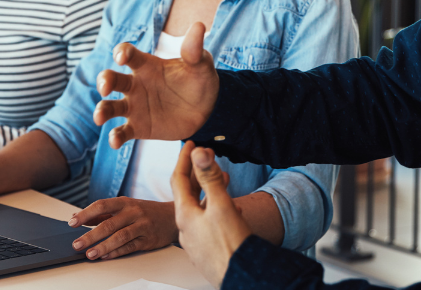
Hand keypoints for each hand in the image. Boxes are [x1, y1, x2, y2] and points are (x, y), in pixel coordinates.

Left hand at [67, 197, 177, 259]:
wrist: (172, 216)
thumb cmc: (145, 211)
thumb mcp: (125, 206)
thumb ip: (103, 213)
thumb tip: (79, 217)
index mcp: (125, 202)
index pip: (102, 206)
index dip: (86, 214)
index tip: (72, 222)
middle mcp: (133, 212)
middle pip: (109, 224)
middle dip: (90, 235)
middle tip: (77, 244)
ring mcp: (142, 226)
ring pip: (120, 237)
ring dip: (103, 247)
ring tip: (90, 254)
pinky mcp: (148, 240)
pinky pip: (130, 247)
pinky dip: (117, 252)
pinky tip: (106, 256)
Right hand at [93, 22, 218, 148]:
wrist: (207, 110)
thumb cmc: (200, 81)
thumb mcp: (200, 65)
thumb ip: (194, 50)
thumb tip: (198, 26)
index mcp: (146, 66)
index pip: (128, 54)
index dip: (122, 52)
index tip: (121, 57)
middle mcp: (135, 84)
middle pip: (111, 79)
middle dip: (104, 80)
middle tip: (105, 87)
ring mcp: (134, 107)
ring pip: (110, 106)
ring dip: (102, 110)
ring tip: (99, 117)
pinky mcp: (138, 127)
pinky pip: (122, 131)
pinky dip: (115, 136)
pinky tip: (115, 141)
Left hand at [171, 142, 250, 285]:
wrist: (243, 276)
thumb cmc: (231, 245)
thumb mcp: (221, 206)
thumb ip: (210, 178)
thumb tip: (198, 153)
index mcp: (185, 216)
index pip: (178, 180)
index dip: (184, 159)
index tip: (189, 144)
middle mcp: (186, 230)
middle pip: (189, 195)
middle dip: (200, 176)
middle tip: (207, 161)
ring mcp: (196, 242)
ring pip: (200, 211)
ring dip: (211, 195)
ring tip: (225, 184)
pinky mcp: (207, 252)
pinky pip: (209, 226)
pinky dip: (217, 213)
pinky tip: (233, 214)